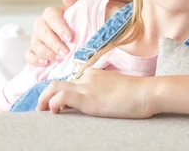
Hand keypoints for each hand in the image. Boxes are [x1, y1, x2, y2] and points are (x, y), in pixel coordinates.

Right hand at [26, 0, 78, 66]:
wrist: (76, 37)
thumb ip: (74, 3)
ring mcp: (36, 38)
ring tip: (59, 60)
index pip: (51, 16)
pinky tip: (45, 64)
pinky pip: (29, 55)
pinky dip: (35, 60)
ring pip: (36, 44)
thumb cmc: (77, 23)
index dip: (60, 27)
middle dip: (54, 43)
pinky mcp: (33, 50)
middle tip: (65, 53)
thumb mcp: (79, 12)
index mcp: (51, 14)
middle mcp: (41, 24)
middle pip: (43, 32)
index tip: (70, 37)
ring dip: (47, 53)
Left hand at [36, 69, 156, 118]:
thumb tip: (100, 103)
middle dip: (45, 96)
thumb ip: (104, 93)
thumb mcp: (117, 90)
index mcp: (94, 75)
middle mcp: (87, 78)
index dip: (58, 93)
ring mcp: (87, 87)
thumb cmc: (138, 93)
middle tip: (41, 110)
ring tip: (42, 113)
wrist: (147, 92)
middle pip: (57, 83)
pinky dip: (53, 104)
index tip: (54, 105)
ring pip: (54, 88)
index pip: (69, 82)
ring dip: (43, 101)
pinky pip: (62, 98)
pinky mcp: (89, 99)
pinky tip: (56, 113)